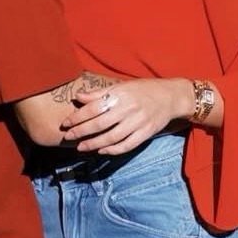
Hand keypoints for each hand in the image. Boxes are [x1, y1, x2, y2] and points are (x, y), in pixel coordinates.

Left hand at [61, 78, 189, 155]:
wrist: (171, 97)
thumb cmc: (143, 89)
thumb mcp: (121, 86)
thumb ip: (99, 93)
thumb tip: (78, 96)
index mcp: (121, 95)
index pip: (94, 108)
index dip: (78, 117)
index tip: (65, 123)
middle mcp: (129, 109)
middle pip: (100, 124)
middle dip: (81, 132)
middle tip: (68, 137)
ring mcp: (138, 122)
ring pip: (112, 137)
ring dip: (94, 144)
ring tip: (81, 147)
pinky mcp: (146, 134)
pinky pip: (127, 145)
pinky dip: (113, 150)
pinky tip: (102, 151)